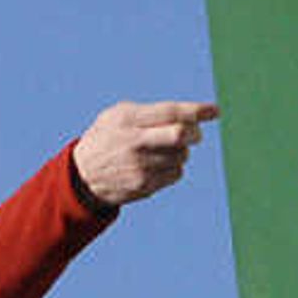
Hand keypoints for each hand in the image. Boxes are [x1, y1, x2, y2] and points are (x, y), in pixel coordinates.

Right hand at [73, 98, 217, 207]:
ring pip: (182, 155)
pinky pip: (177, 173)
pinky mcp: (145, 185)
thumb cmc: (108, 137)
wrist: (83, 175)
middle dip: (194, 132)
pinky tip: (158, 164)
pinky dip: (174, 167)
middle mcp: (134, 142)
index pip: (170, 113)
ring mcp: (140, 166)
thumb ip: (150, 112)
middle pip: (181, 135)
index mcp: (127, 119)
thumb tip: (192, 115)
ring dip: (181, 151)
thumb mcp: (118, 115)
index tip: (214, 111)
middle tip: (194, 133)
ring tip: (164, 149)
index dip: (197, 111)